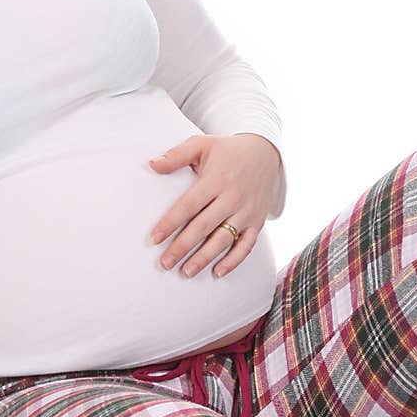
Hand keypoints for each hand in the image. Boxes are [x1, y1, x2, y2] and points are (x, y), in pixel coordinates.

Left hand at [147, 133, 281, 278]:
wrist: (265, 152)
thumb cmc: (227, 151)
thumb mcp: (202, 144)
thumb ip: (176, 155)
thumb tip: (152, 165)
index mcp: (216, 179)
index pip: (189, 205)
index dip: (171, 222)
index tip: (154, 238)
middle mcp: (232, 197)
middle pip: (204, 227)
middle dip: (182, 247)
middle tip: (165, 263)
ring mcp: (246, 212)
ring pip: (223, 240)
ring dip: (204, 258)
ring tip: (186, 272)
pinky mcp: (257, 221)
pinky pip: (246, 246)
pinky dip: (233, 261)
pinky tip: (217, 272)